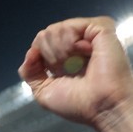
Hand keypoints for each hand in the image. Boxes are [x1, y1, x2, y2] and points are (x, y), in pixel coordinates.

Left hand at [18, 17, 132, 131]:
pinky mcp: (100, 28)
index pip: (41, 44)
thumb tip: (30, 52)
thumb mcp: (44, 92)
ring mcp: (88, 35)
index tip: (55, 74)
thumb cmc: (80, 104)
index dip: (39, 58)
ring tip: (78, 64)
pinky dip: (71, 42)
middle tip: (69, 71)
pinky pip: (70, 26)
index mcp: (65, 58)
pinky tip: (85, 53)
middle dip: (50, 56)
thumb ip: (30, 72)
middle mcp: (76, 44)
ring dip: (60, 52)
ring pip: (53, 30)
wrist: (102, 106)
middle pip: (44, 35)